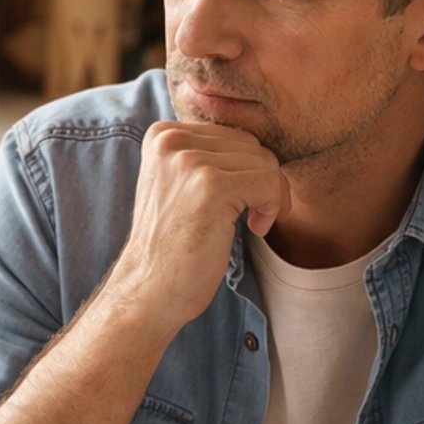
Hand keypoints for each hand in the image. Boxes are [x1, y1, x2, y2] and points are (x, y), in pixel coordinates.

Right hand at [103, 119, 289, 337]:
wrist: (149, 289)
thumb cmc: (173, 245)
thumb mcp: (181, 185)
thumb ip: (208, 157)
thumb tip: (263, 147)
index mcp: (162, 134)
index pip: (232, 134)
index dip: (248, 170)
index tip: (243, 202)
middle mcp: (171, 140)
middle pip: (251, 144)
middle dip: (264, 181)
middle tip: (254, 216)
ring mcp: (188, 161)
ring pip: (265, 162)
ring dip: (270, 197)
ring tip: (252, 223)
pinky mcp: (209, 185)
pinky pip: (268, 182)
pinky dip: (273, 208)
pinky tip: (255, 229)